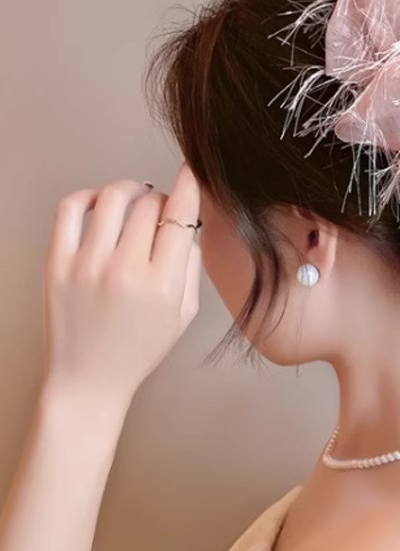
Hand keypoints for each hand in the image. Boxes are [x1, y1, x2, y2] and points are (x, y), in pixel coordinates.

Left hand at [41, 163, 201, 401]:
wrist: (89, 378)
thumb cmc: (139, 349)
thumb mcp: (184, 314)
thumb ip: (191, 267)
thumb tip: (188, 228)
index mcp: (161, 285)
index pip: (180, 217)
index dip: (189, 187)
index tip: (190, 172)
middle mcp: (124, 270)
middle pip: (150, 204)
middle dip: (162, 198)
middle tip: (163, 208)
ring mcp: (86, 264)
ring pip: (113, 198)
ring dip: (130, 190)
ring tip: (135, 199)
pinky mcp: (57, 263)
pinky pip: (71, 208)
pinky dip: (90, 196)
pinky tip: (102, 205)